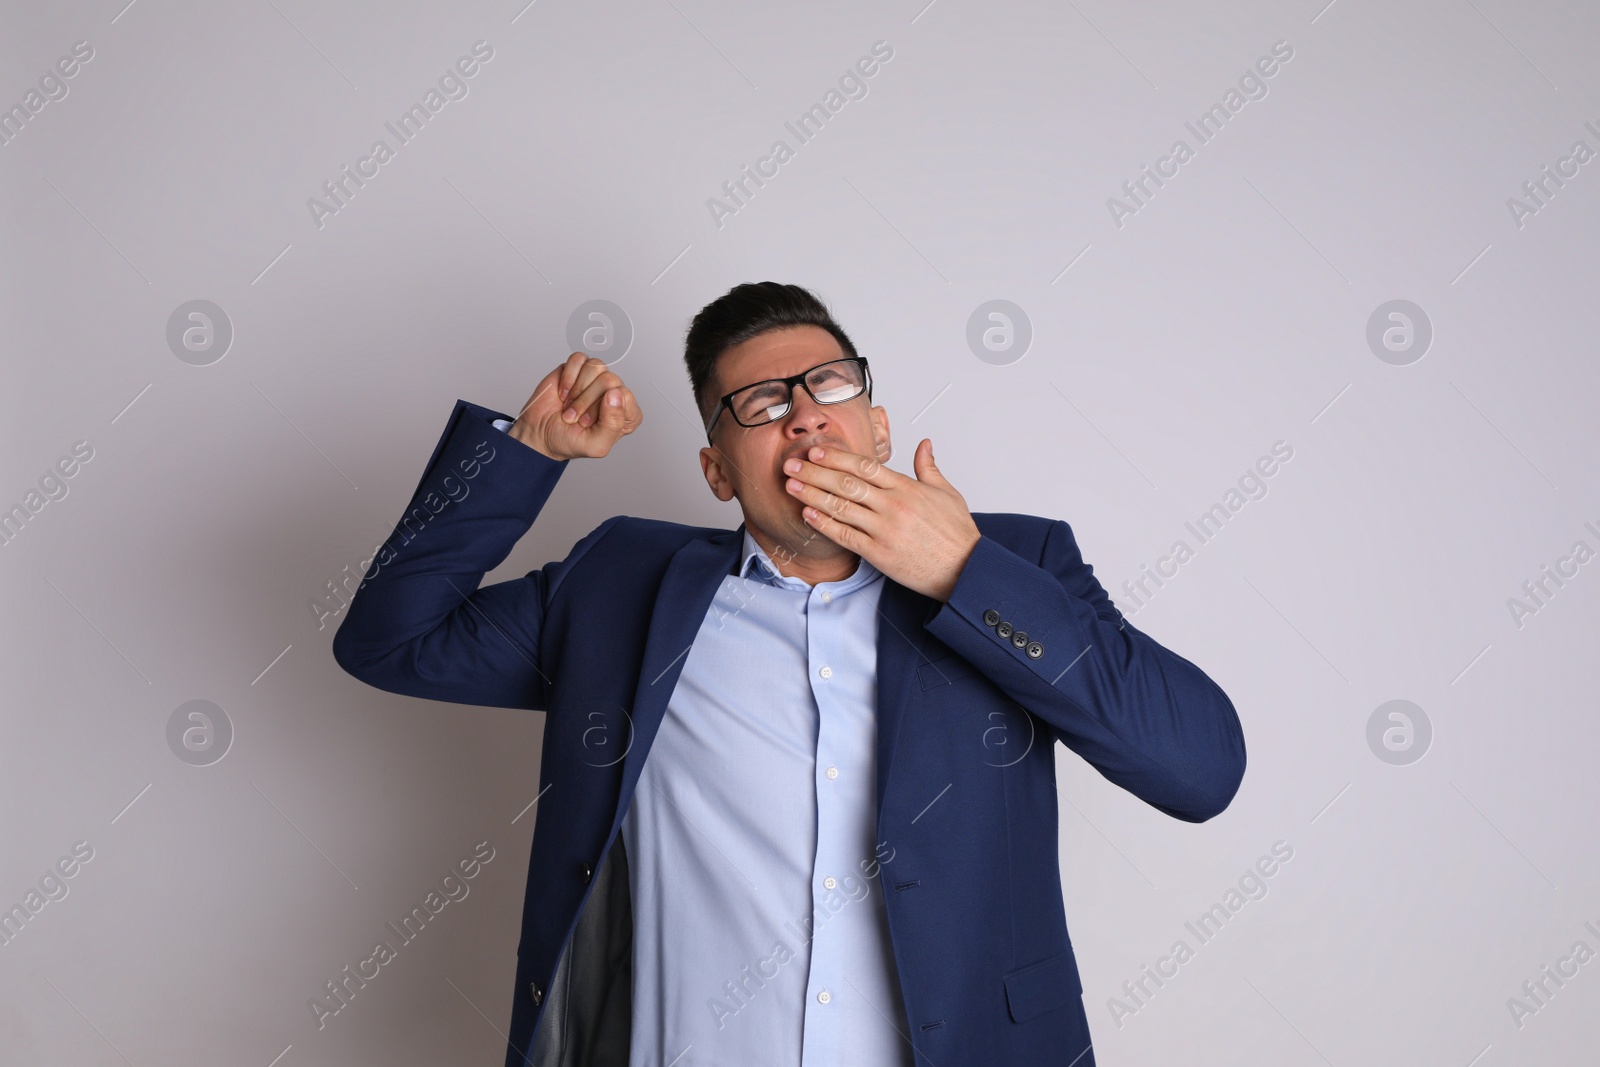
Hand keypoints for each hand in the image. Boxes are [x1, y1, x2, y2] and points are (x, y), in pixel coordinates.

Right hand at [509, 353, 641, 459]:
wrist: (540, 434)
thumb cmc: (569, 441)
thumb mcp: (596, 445)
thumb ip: (613, 423)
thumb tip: (616, 394)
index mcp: (626, 413)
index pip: (625, 396)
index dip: (602, 409)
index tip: (588, 423)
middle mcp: (613, 393)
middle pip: (609, 380)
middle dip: (586, 400)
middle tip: (575, 416)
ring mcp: (596, 380)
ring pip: (596, 366)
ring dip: (577, 389)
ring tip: (569, 405)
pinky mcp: (577, 370)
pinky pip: (579, 359)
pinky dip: (568, 376)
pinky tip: (563, 391)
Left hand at [783, 438, 979, 601]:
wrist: (966, 570)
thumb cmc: (957, 534)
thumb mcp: (948, 493)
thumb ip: (929, 468)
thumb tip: (924, 444)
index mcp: (907, 488)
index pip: (865, 466)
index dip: (837, 457)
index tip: (817, 451)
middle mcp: (893, 506)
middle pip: (847, 483)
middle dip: (815, 472)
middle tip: (792, 464)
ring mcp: (885, 530)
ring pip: (841, 507)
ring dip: (812, 495)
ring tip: (791, 485)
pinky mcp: (879, 554)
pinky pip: (845, 536)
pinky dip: (825, 524)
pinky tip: (808, 514)